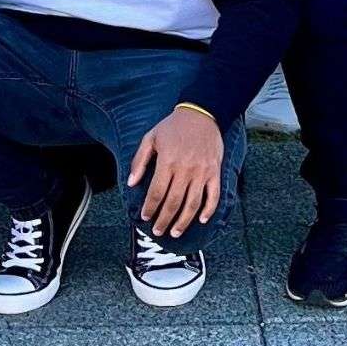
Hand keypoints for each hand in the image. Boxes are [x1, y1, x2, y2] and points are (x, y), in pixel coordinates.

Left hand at [129, 107, 224, 238]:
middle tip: (158, 232)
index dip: (150, 208)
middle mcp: (185, 170)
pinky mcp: (215, 172)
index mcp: (167, 162)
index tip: (145, 217)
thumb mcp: (150, 138)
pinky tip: (201, 220)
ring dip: (183, 221)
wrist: (201, 114)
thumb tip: (132, 183)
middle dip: (164, 220)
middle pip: (173, 202)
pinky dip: (208, 210)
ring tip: (175, 232)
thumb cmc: (173, 126)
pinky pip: (213, 196)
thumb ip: (139, 161)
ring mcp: (202, 172)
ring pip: (193, 204)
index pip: (157, 192)